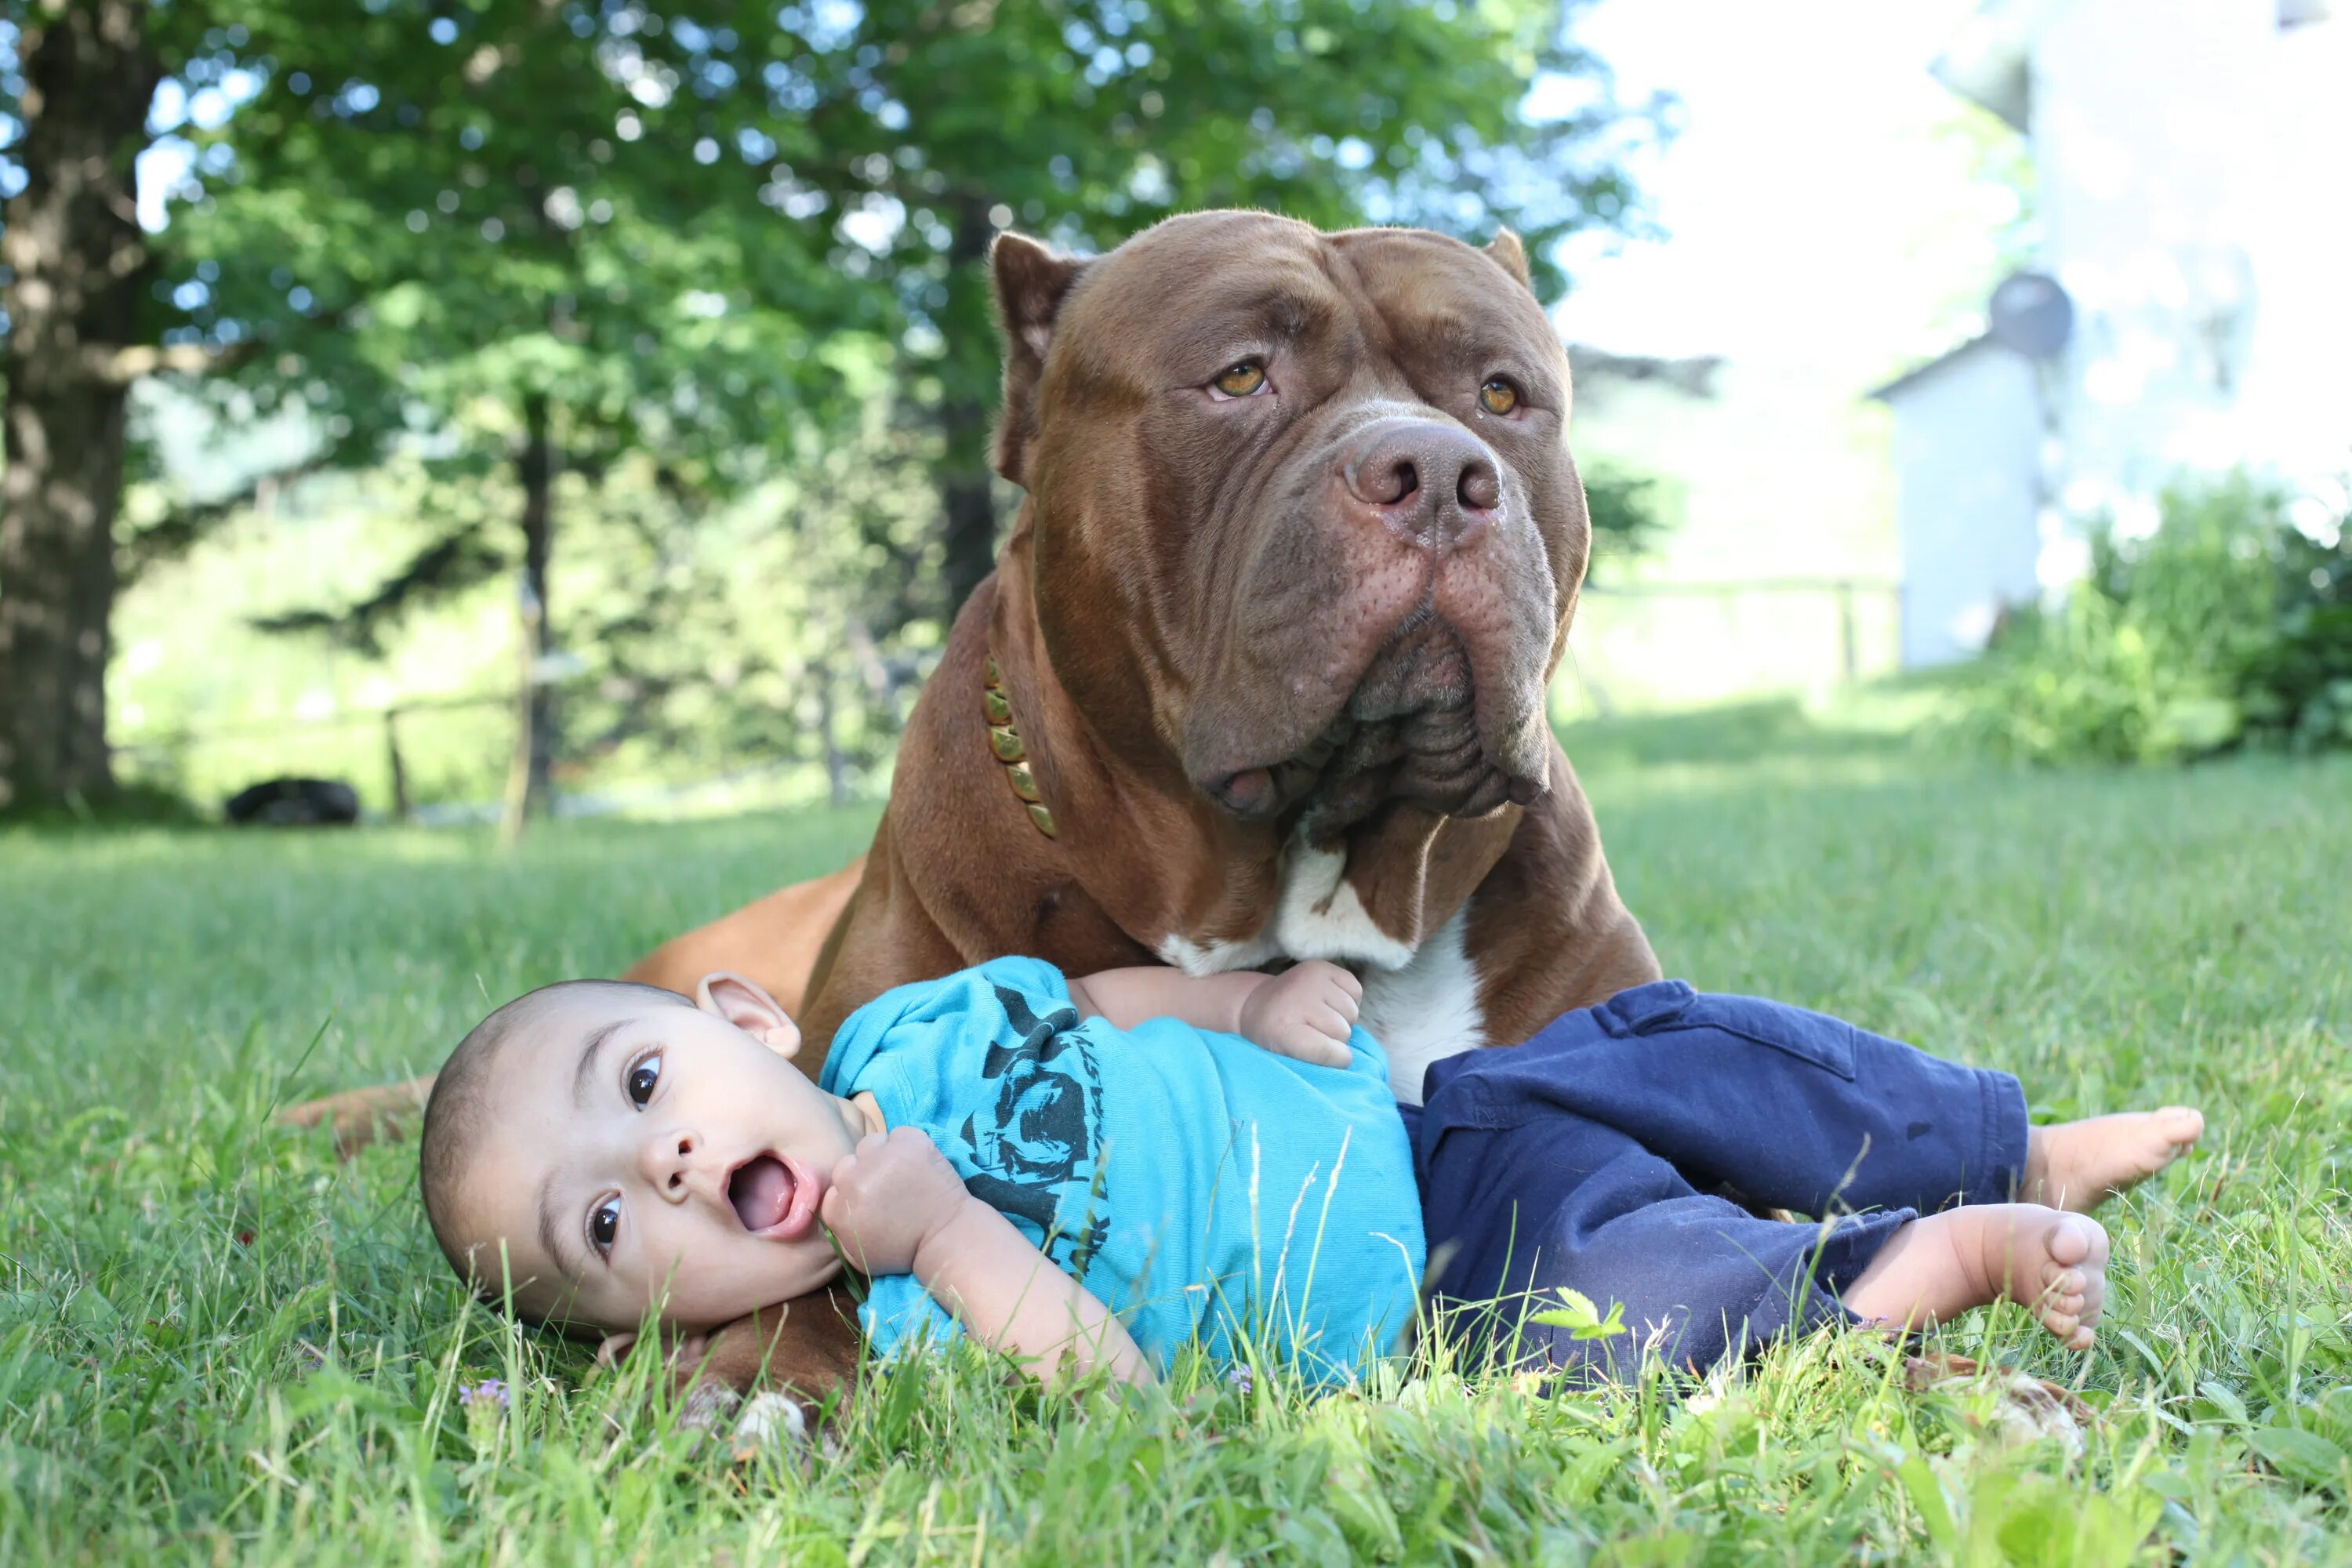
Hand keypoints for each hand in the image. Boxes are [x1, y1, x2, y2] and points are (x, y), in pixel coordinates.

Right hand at [818, 1127, 970, 1276]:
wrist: (946, 1237)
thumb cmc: (903, 1251)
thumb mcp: (858, 1255)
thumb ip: (838, 1230)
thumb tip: (834, 1205)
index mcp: (838, 1209)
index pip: (835, 1186)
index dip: (853, 1190)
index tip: (871, 1199)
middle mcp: (855, 1180)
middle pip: (849, 1162)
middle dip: (864, 1172)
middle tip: (887, 1186)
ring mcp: (882, 1158)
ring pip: (871, 1143)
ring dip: (883, 1155)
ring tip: (902, 1173)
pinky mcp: (909, 1142)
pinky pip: (899, 1134)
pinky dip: (907, 1146)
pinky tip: (918, 1164)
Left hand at [1237, 961, 1360, 1067]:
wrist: (1256, 1002)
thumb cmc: (1274, 1037)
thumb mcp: (1284, 1057)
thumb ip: (1315, 1063)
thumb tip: (1348, 1058)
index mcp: (1282, 1029)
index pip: (1328, 1051)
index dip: (1337, 1059)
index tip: (1332, 1057)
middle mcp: (1297, 1000)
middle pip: (1342, 1032)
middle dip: (1336, 1039)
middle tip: (1316, 1033)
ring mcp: (1311, 979)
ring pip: (1351, 1012)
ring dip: (1343, 1019)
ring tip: (1321, 1017)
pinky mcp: (1322, 967)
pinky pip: (1356, 990)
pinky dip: (1349, 1000)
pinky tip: (1329, 1002)